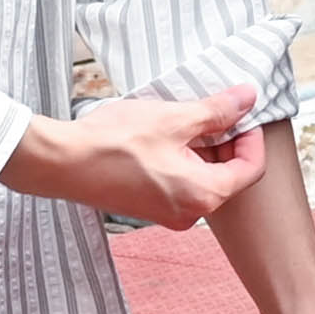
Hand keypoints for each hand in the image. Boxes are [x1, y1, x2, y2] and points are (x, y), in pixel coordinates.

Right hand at [3, 86, 268, 228]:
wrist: (62, 163)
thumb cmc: (114, 142)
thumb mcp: (174, 118)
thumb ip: (216, 111)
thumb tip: (248, 98)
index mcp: (204, 195)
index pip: (251, 169)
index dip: (251, 137)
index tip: (241, 113)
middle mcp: (191, 214)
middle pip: (229, 176)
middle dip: (226, 141)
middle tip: (214, 110)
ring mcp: (168, 215)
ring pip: (203, 180)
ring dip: (203, 150)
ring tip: (186, 120)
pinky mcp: (150, 209)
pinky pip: (181, 185)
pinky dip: (183, 162)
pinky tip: (166, 137)